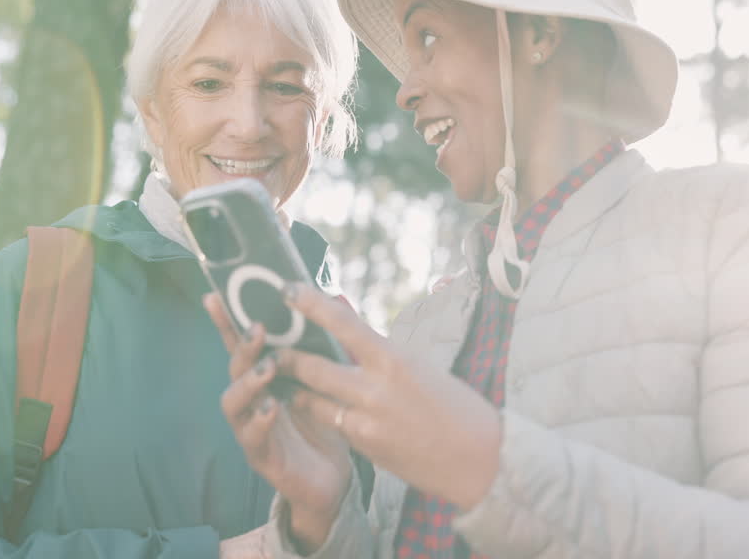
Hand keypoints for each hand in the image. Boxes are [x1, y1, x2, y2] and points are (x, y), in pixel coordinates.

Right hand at [206, 294, 351, 551]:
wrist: (332, 478)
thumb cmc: (324, 424)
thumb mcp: (325, 382)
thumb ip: (318, 350)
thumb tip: (328, 301)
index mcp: (265, 378)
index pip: (242, 345)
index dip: (227, 321)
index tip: (216, 295)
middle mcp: (251, 400)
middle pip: (235, 368)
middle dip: (242, 346)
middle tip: (258, 329)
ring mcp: (251, 427)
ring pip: (234, 402)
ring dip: (247, 382)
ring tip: (266, 368)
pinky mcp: (261, 456)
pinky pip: (252, 437)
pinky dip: (259, 421)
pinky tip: (271, 408)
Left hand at [275, 283, 502, 508]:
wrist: (479, 459)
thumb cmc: (456, 406)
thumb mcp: (419, 368)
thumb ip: (381, 354)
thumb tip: (350, 333)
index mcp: (394, 358)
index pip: (344, 323)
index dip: (311, 304)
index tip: (287, 289)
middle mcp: (376, 387)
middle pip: (314, 366)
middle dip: (286, 356)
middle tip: (269, 347)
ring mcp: (367, 420)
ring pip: (312, 399)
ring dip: (293, 388)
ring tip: (279, 378)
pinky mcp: (365, 445)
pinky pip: (331, 424)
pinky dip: (318, 413)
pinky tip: (310, 408)